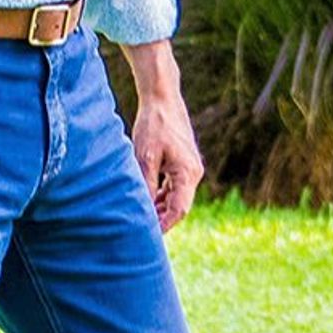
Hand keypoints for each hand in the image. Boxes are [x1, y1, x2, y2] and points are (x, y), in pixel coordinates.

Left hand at [130, 92, 204, 232]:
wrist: (162, 98)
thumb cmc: (153, 125)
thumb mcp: (145, 157)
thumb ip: (147, 186)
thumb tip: (143, 211)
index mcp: (187, 173)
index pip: (179, 211)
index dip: (164, 225)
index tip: (146, 234)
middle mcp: (193, 173)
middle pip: (179, 206)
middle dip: (161, 218)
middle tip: (140, 226)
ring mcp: (190, 167)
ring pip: (177, 197)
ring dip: (161, 206)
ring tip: (141, 213)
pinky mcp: (184, 162)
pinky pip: (175, 186)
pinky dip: (162, 194)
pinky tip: (147, 196)